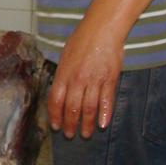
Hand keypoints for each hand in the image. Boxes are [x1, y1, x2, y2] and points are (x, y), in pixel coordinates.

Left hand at [47, 20, 123, 138]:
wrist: (102, 29)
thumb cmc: (82, 40)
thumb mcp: (65, 55)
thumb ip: (63, 74)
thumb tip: (59, 91)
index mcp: (64, 73)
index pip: (56, 100)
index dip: (55, 115)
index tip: (55, 126)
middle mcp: (77, 79)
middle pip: (72, 108)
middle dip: (70, 124)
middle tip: (70, 135)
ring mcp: (94, 80)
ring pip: (88, 108)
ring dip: (86, 124)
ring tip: (85, 134)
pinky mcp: (110, 79)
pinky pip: (106, 101)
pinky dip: (104, 114)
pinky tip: (102, 124)